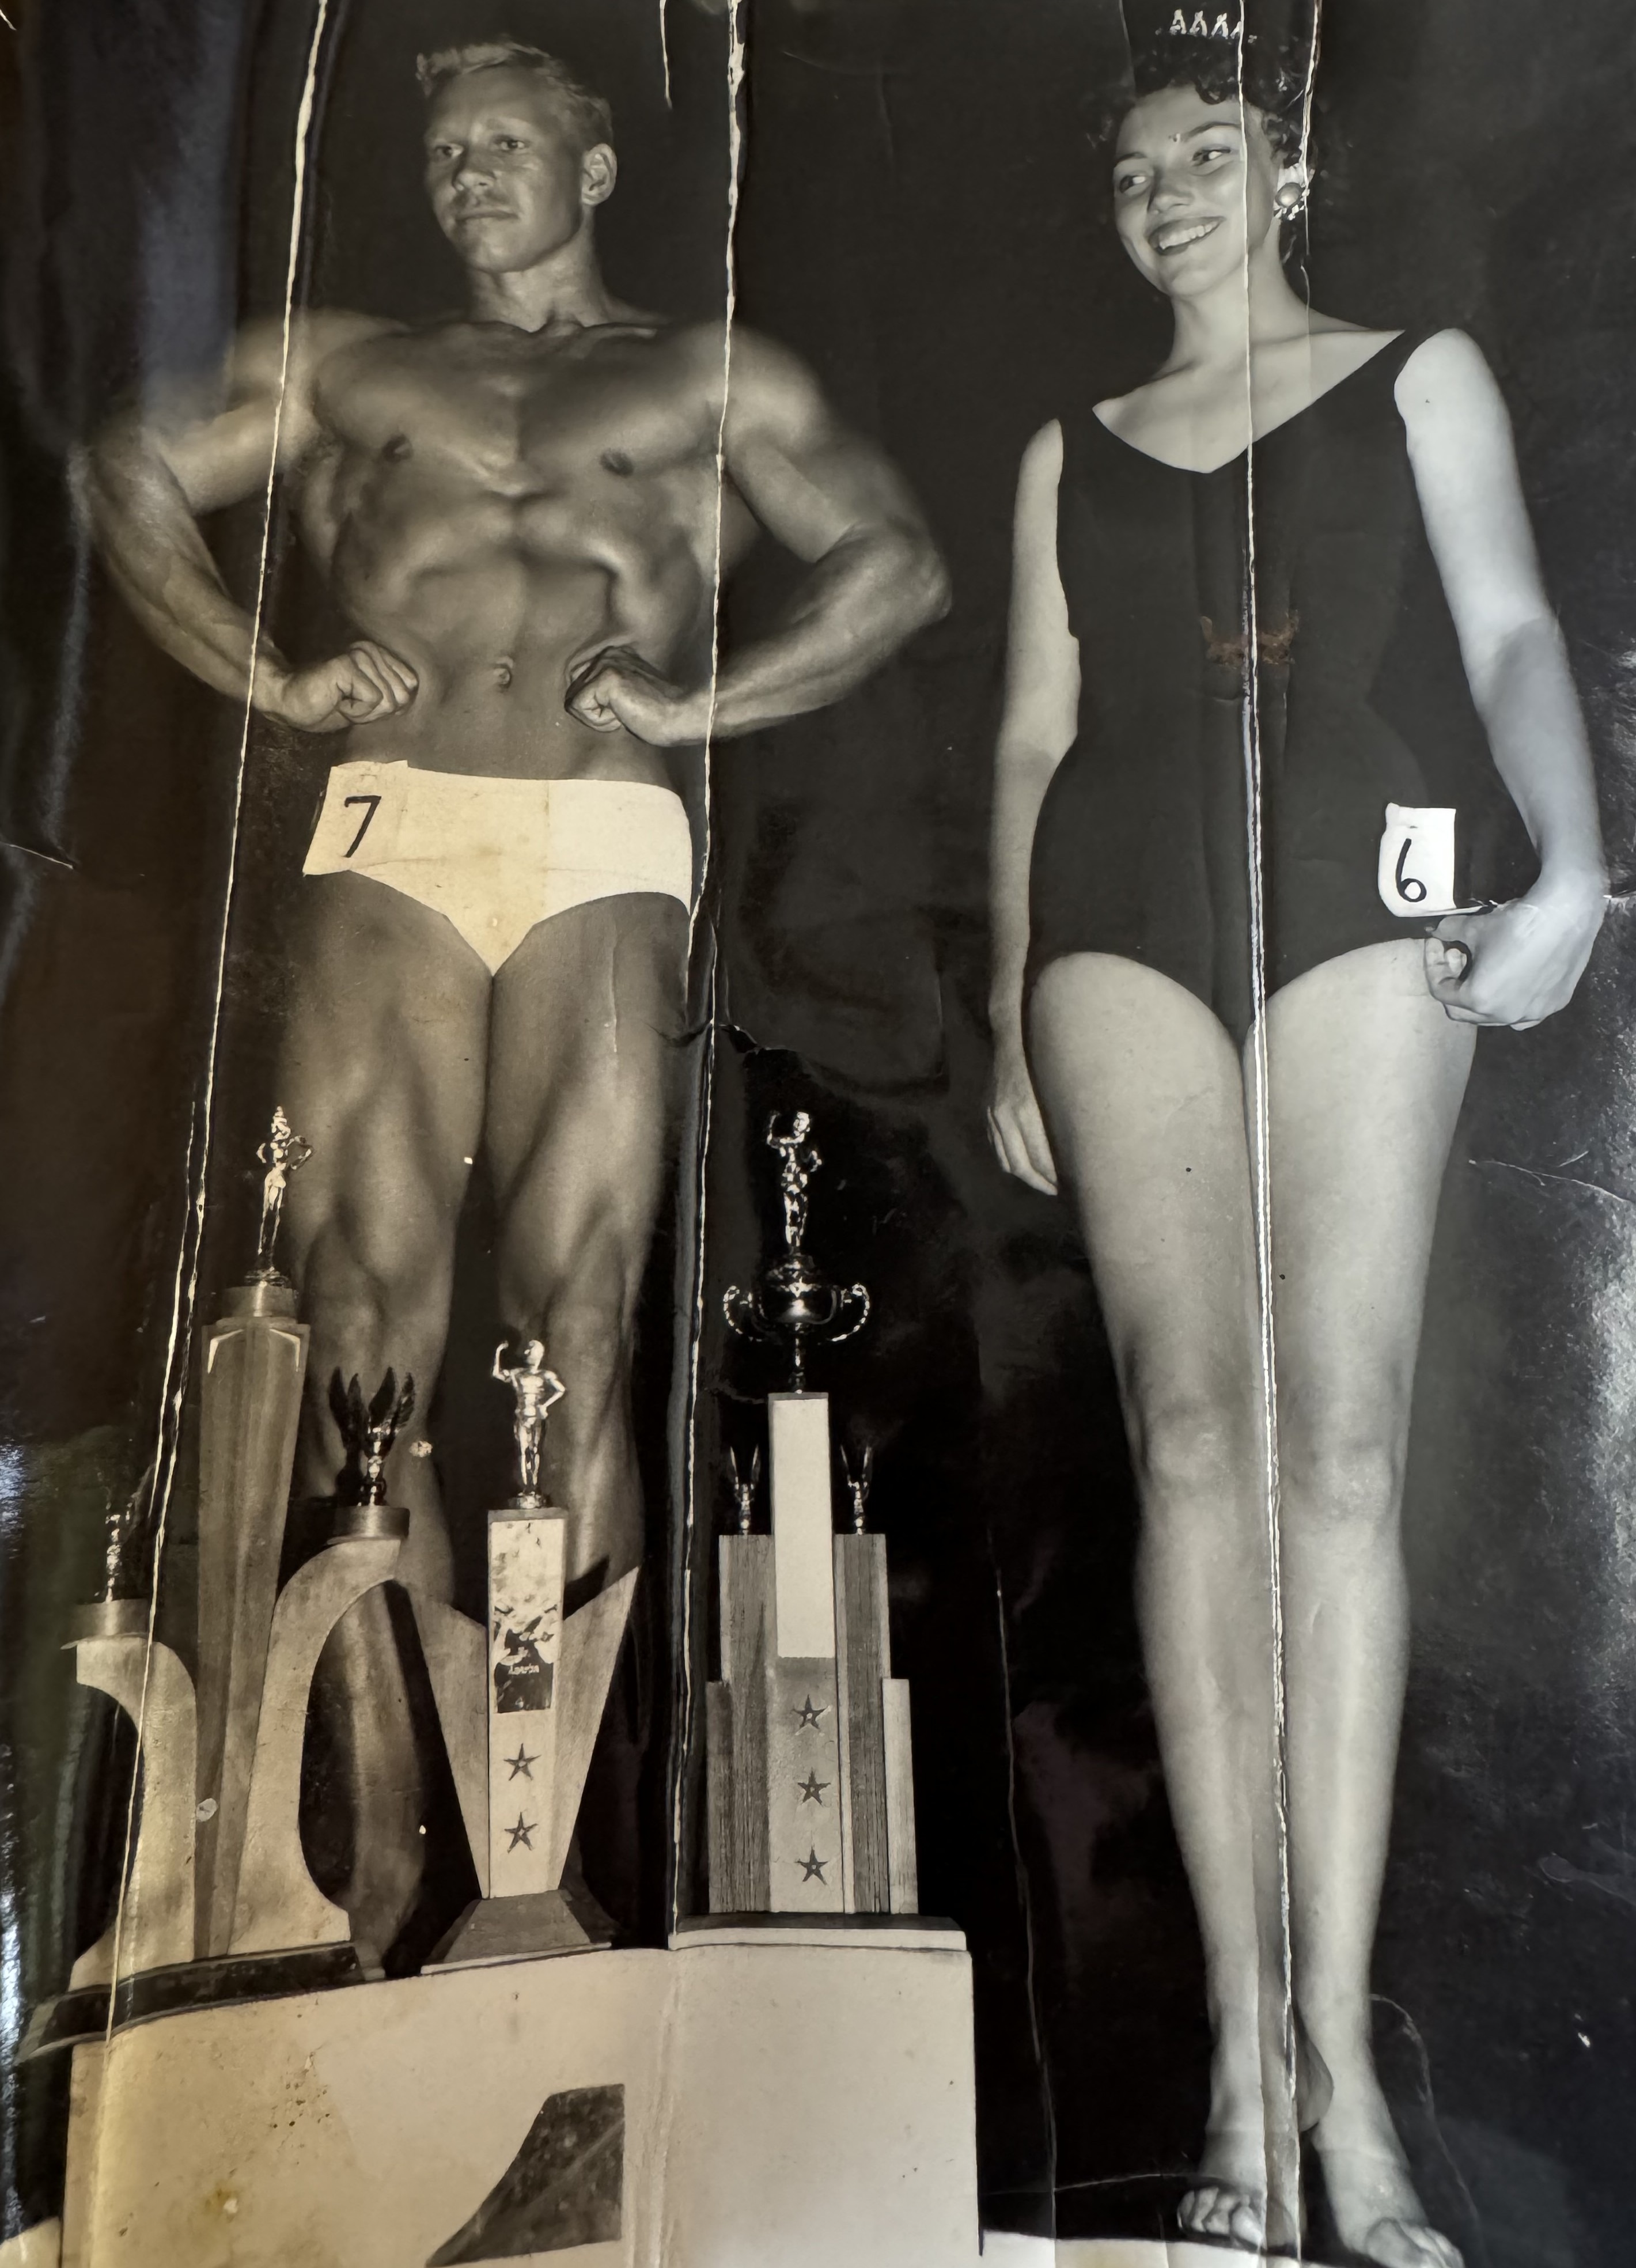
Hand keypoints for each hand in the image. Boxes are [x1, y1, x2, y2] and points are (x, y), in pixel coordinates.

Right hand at [260, 642, 417, 733]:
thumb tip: (413, 696)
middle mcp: (372, 650)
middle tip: (349, 702)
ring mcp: (361, 656)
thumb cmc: (328, 705)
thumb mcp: (370, 705)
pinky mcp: (349, 665)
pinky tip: (337, 701)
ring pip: (389, 700)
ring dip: (364, 712)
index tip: (360, 702)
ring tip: (341, 700)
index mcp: (380, 655)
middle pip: (402, 696)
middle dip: (377, 711)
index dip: (388, 706)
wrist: (290, 702)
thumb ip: (393, 696)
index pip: (410, 687)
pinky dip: (356, 712)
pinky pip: (373, 701)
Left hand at [565, 646, 710, 744]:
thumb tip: (574, 703)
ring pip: (575, 703)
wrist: (680, 716)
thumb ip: (602, 693)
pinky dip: (599, 721)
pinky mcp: (605, 679)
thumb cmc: (658, 714)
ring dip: (599, 718)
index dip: (597, 707)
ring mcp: (605, 664)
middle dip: (595, 713)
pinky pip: (580, 708)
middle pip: (573, 694)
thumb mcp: (624, 697)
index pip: (578, 686)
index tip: (627, 708)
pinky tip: (623, 715)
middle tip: (627, 712)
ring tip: (626, 713)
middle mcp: (606, 654)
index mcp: (612, 655)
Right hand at [987, 1044, 1058, 1194]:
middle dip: (1041, 1183)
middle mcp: (1005, 1117)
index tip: (1071, 1186)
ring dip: (1025, 1176)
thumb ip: (1062, 1121)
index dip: (1054, 1178)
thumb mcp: (1059, 1090)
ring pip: (1006, 1160)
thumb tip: (1076, 1153)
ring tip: (1042, 1182)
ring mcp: (992, 1117)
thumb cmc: (1045, 1061)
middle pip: (1022, 1166)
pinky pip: (997, 1148)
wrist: (1013, 1041)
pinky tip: (1024, 1164)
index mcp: (1026, 1111)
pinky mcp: (987, 1115)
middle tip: (1058, 1191)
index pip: (1040, 1159)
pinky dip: (1010, 1161)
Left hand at [1424, 872, 1605, 1027]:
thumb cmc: (1515, 924)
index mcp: (1479, 1000)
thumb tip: (1437, 932)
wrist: (1565, 916)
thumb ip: (1449, 933)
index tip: (1438, 945)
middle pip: (1463, 1010)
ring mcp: (1531, 1014)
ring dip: (1482, 996)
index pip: (1440, 991)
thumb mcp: (1473, 927)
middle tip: (1460, 956)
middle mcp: (1504, 1015)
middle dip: (1455, 983)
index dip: (1434, 965)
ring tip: (1486, 968)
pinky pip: (1525, 1014)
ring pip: (1493, 1016)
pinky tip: (1513, 981)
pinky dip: (1511, 1002)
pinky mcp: (1554, 1005)